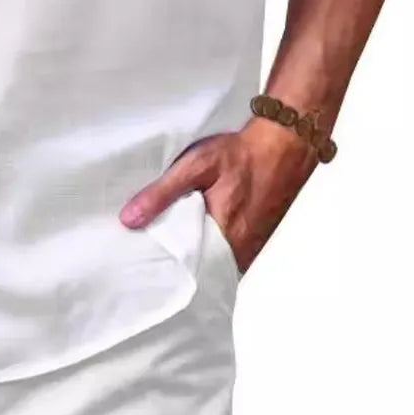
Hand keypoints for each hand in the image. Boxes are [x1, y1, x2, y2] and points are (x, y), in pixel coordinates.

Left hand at [118, 116, 319, 272]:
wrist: (283, 144)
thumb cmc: (241, 154)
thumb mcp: (194, 165)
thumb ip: (161, 194)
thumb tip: (130, 219)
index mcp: (222, 235)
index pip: (186, 269)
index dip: (165, 268)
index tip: (146, 265)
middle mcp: (241, 249)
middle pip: (202, 270)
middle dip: (180, 265)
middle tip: (156, 256)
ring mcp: (252, 246)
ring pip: (217, 264)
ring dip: (199, 257)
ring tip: (174, 245)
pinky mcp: (258, 239)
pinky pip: (231, 256)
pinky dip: (215, 249)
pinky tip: (202, 234)